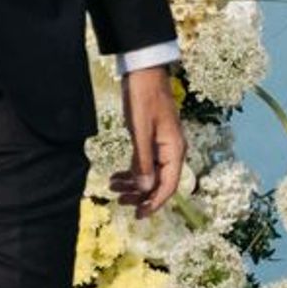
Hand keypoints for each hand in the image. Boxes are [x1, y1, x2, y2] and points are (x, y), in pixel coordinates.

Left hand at [110, 65, 184, 217]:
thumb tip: (144, 188)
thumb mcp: (140, 131)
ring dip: (133, 184)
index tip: (138, 215)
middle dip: (140, 195)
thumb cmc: (143, 98)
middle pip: (159, 183)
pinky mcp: (152, 140)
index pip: (167, 186)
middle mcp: (172, 151)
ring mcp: (162, 146)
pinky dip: (132, 171)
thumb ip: (142, 161)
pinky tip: (117, 176)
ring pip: (150, 174)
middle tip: (118, 201)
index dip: (153, 203)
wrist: (143, 72)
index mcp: (174, 150)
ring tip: (112, 188)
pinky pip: (145, 163)